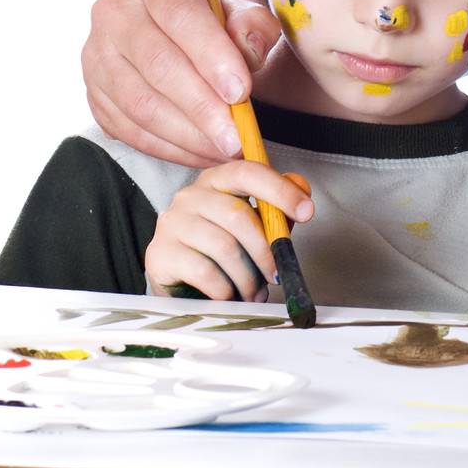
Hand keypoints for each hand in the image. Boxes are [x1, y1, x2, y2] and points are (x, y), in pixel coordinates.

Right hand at [83, 0, 281, 165]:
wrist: (186, 26)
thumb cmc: (219, 11)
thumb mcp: (243, 4)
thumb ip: (252, 22)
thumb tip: (249, 48)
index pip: (178, 11)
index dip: (210, 53)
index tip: (241, 91)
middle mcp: (111, 8)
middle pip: (157, 63)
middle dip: (202, 105)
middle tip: (238, 134)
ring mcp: (95, 53)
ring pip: (140, 102)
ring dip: (187, 133)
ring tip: (227, 148)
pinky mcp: (94, 92)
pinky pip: (128, 128)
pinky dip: (169, 147)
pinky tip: (203, 153)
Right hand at [145, 162, 314, 301]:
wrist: (181, 280)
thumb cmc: (224, 248)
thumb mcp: (255, 224)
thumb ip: (278, 208)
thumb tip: (302, 190)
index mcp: (217, 179)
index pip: (248, 172)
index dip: (280, 190)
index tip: (307, 211)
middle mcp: (190, 195)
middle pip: (238, 215)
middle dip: (266, 250)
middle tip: (277, 274)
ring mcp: (171, 223)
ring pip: (224, 247)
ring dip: (247, 276)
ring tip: (255, 292)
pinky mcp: (159, 254)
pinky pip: (204, 271)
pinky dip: (225, 288)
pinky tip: (229, 295)